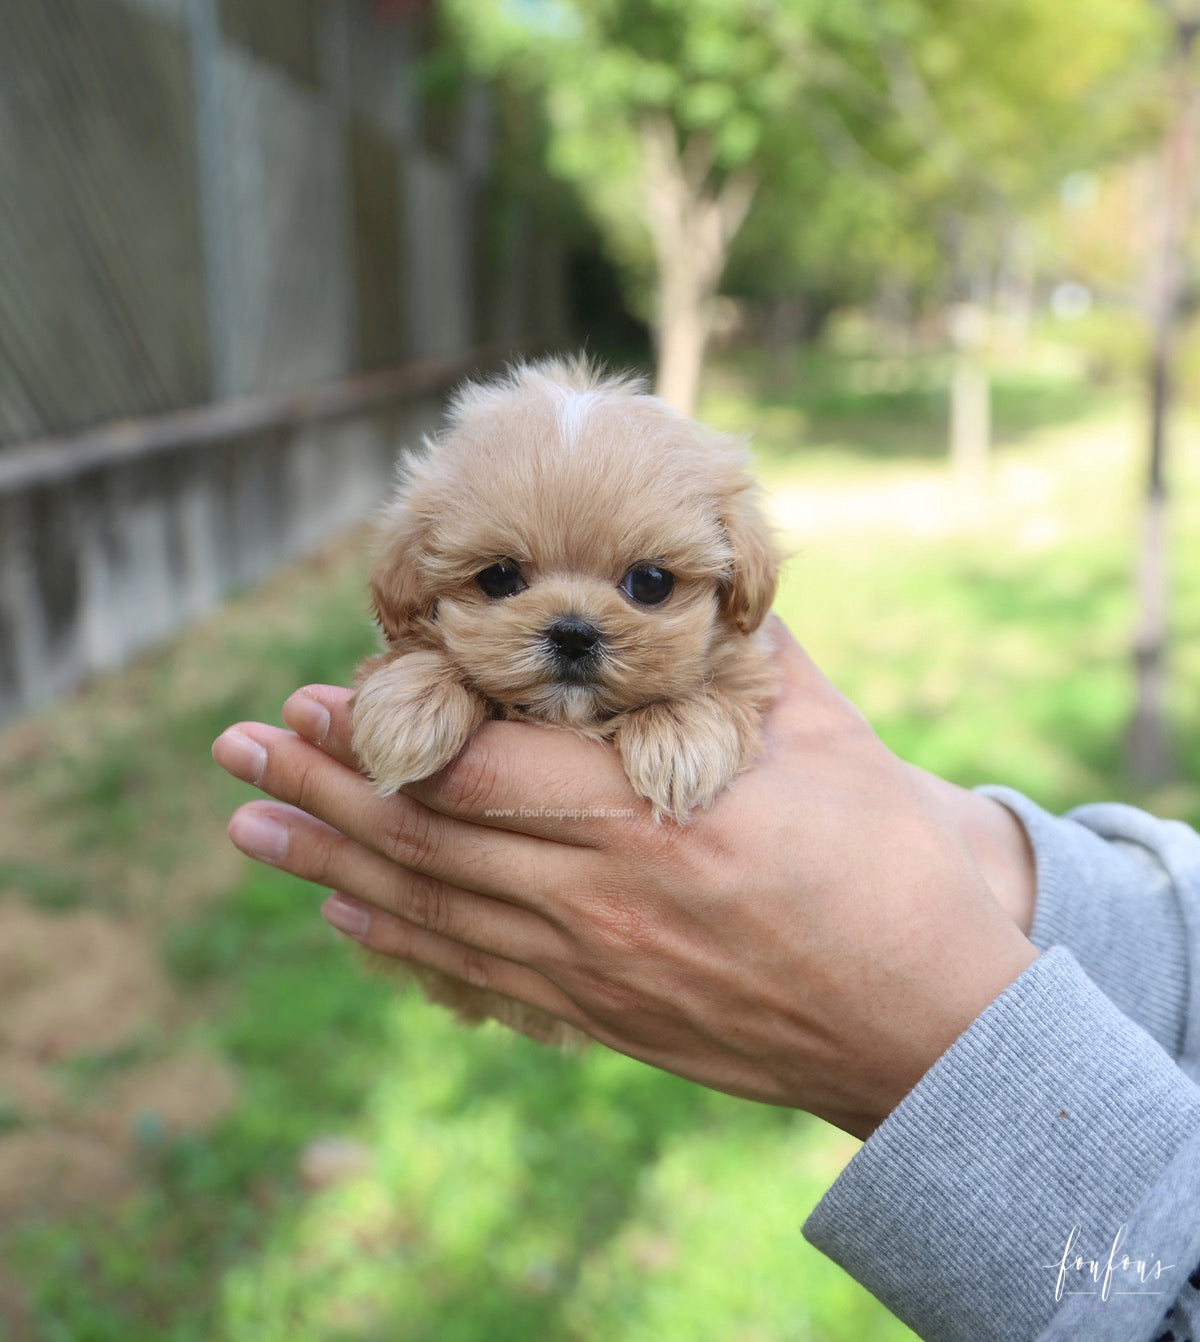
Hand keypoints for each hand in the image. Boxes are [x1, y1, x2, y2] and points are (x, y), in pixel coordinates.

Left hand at [212, 621, 1037, 1138]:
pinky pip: (471, 973)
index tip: (305, 699)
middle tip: (234, 748)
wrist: (927, 1025)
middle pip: (423, 839)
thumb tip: (700, 574)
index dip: (376, 734)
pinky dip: (396, 939)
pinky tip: (344, 914)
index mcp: (647, 819)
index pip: (471, 769)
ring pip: (428, 911)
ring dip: (329, 864)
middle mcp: (598, 901)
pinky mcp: (599, 1015)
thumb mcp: (823, 735)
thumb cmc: (885, 868)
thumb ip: (742, 655)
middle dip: (319, 789)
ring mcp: (590, 970)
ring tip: (250, 828)